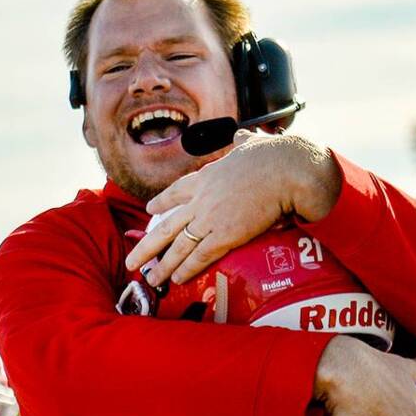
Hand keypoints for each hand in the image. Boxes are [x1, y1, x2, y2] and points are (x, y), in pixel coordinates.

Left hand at [125, 130, 340, 285]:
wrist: (285, 170)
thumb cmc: (274, 155)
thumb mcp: (250, 145)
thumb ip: (243, 144)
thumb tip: (245, 136)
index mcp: (205, 177)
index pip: (176, 191)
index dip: (161, 202)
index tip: (150, 209)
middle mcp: (201, 200)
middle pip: (165, 227)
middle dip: (146, 247)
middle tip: (131, 261)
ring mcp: (210, 219)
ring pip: (178, 247)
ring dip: (162, 266)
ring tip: (149, 279)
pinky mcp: (225, 235)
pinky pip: (200, 256)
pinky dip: (186, 269)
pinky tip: (176, 279)